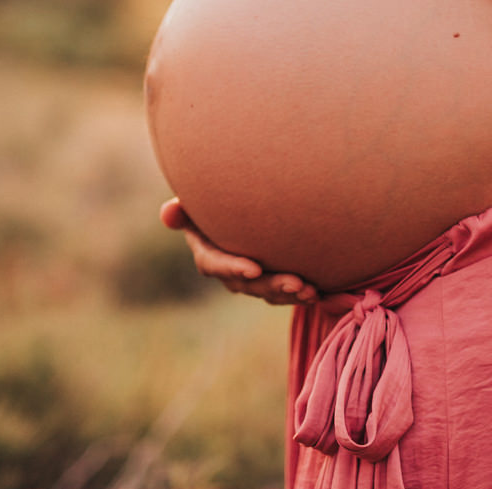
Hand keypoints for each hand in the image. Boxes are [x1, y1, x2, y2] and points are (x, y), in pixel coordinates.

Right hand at [159, 198, 318, 305]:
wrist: (250, 206)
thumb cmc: (219, 196)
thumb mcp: (198, 199)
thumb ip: (185, 207)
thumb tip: (168, 212)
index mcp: (208, 251)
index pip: (215, 264)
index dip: (233, 267)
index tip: (254, 267)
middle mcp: (230, 270)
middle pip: (248, 284)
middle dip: (271, 286)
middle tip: (295, 283)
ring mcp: (253, 278)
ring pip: (269, 292)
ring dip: (290, 294)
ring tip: (311, 291)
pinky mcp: (275, 278)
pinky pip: (287, 292)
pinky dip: (303, 293)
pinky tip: (322, 292)